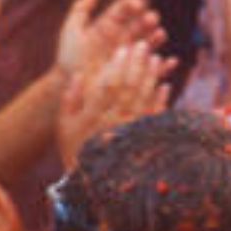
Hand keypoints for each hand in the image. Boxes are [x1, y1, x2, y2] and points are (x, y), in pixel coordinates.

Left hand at [56, 0, 165, 80]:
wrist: (70, 85)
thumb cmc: (70, 58)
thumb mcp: (73, 29)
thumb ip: (82, 8)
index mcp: (108, 26)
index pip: (123, 11)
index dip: (131, 6)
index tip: (137, 4)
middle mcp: (121, 38)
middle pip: (138, 25)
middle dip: (146, 21)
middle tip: (152, 18)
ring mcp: (128, 56)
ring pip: (147, 43)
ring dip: (155, 38)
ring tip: (160, 34)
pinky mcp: (134, 73)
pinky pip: (153, 70)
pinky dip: (164, 66)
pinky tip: (170, 61)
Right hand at [57, 43, 175, 167]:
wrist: (94, 185)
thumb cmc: (75, 149)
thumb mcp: (64, 125)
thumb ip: (71, 99)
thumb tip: (80, 74)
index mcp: (94, 116)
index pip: (108, 86)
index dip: (117, 66)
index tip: (123, 49)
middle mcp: (114, 123)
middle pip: (129, 89)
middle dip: (136, 65)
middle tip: (142, 45)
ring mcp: (131, 132)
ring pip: (144, 101)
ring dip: (150, 78)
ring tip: (155, 57)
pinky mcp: (143, 141)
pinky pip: (154, 118)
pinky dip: (161, 101)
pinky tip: (166, 85)